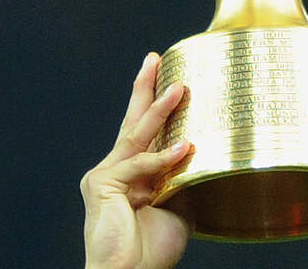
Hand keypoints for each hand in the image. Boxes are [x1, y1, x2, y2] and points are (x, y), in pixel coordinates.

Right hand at [81, 52, 192, 268]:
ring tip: (180, 88)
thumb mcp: (179, 207)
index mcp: (132, 174)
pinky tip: (184, 149)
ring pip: (136, 134)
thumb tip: (205, 155)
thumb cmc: (150, 249)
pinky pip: (138, 165)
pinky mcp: (102, 185)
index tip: (168, 76)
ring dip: (160, 109)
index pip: (145, 132)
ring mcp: (106, 175)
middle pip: (133, 121)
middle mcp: (115, 169)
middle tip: (155, 59)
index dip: (155, 104)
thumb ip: (185, 179)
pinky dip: (163, 158)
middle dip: (146, 88)